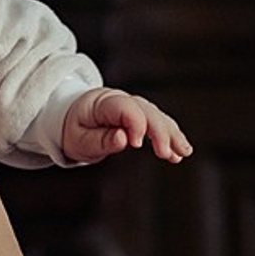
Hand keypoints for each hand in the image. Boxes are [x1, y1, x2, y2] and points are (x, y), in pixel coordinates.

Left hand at [61, 87, 191, 163]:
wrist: (72, 117)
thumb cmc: (75, 129)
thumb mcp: (79, 140)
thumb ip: (101, 140)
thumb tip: (123, 139)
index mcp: (103, 102)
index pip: (125, 108)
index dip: (134, 124)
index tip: (136, 144)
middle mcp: (122, 100)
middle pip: (147, 111)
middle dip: (159, 132)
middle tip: (165, 154)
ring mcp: (134, 106)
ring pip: (157, 116)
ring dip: (172, 134)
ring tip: (182, 153)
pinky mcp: (141, 115)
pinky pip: (158, 123)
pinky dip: (170, 136)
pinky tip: (179, 152)